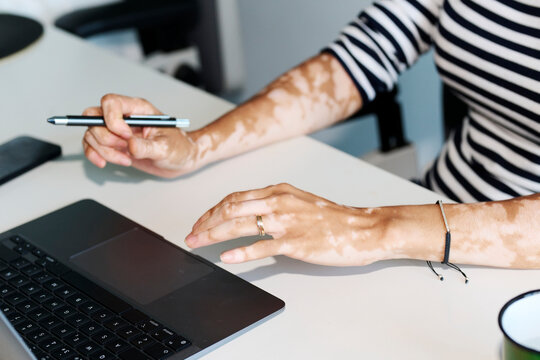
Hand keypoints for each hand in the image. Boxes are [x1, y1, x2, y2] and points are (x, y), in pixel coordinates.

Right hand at [82, 94, 198, 177]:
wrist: (181, 160)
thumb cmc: (178, 148)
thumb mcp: (166, 148)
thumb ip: (148, 147)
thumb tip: (130, 145)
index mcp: (139, 109)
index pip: (112, 102)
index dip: (112, 120)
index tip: (125, 137)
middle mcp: (125, 117)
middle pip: (94, 116)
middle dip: (105, 136)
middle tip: (123, 148)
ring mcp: (117, 131)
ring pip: (92, 133)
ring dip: (103, 150)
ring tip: (125, 159)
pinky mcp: (113, 144)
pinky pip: (91, 145)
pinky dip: (93, 155)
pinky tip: (104, 163)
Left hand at [186, 183, 393, 264]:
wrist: (363, 228)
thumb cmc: (334, 217)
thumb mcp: (300, 202)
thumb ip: (275, 205)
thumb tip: (250, 215)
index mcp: (279, 191)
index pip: (235, 198)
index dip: (213, 210)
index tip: (201, 222)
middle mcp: (279, 201)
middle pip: (231, 209)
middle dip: (206, 222)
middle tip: (191, 235)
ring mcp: (286, 221)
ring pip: (241, 224)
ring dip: (214, 235)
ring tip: (198, 243)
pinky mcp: (296, 242)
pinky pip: (262, 246)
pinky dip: (242, 252)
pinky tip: (227, 257)